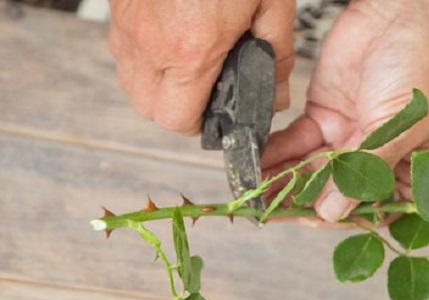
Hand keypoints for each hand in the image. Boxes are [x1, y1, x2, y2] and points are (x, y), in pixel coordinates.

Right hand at [108, 0, 294, 133]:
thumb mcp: (271, 4)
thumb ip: (276, 55)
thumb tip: (276, 94)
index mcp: (190, 48)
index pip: (176, 118)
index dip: (197, 124)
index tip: (214, 113)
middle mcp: (149, 41)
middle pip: (148, 108)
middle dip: (175, 109)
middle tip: (203, 91)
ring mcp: (128, 23)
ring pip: (130, 81)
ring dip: (157, 85)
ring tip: (188, 65)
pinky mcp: (119, 6)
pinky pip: (122, 50)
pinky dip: (144, 58)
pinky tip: (170, 39)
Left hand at [262, 0, 428, 223]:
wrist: (407, 11)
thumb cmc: (425, 64)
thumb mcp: (401, 124)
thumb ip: (364, 167)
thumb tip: (332, 211)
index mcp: (409, 169)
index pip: (374, 208)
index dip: (344, 218)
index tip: (312, 217)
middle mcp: (376, 160)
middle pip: (335, 193)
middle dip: (301, 202)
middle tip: (268, 208)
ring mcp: (348, 138)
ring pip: (311, 170)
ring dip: (282, 181)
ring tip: (252, 190)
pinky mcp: (324, 116)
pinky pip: (296, 142)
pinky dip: (276, 152)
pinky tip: (257, 161)